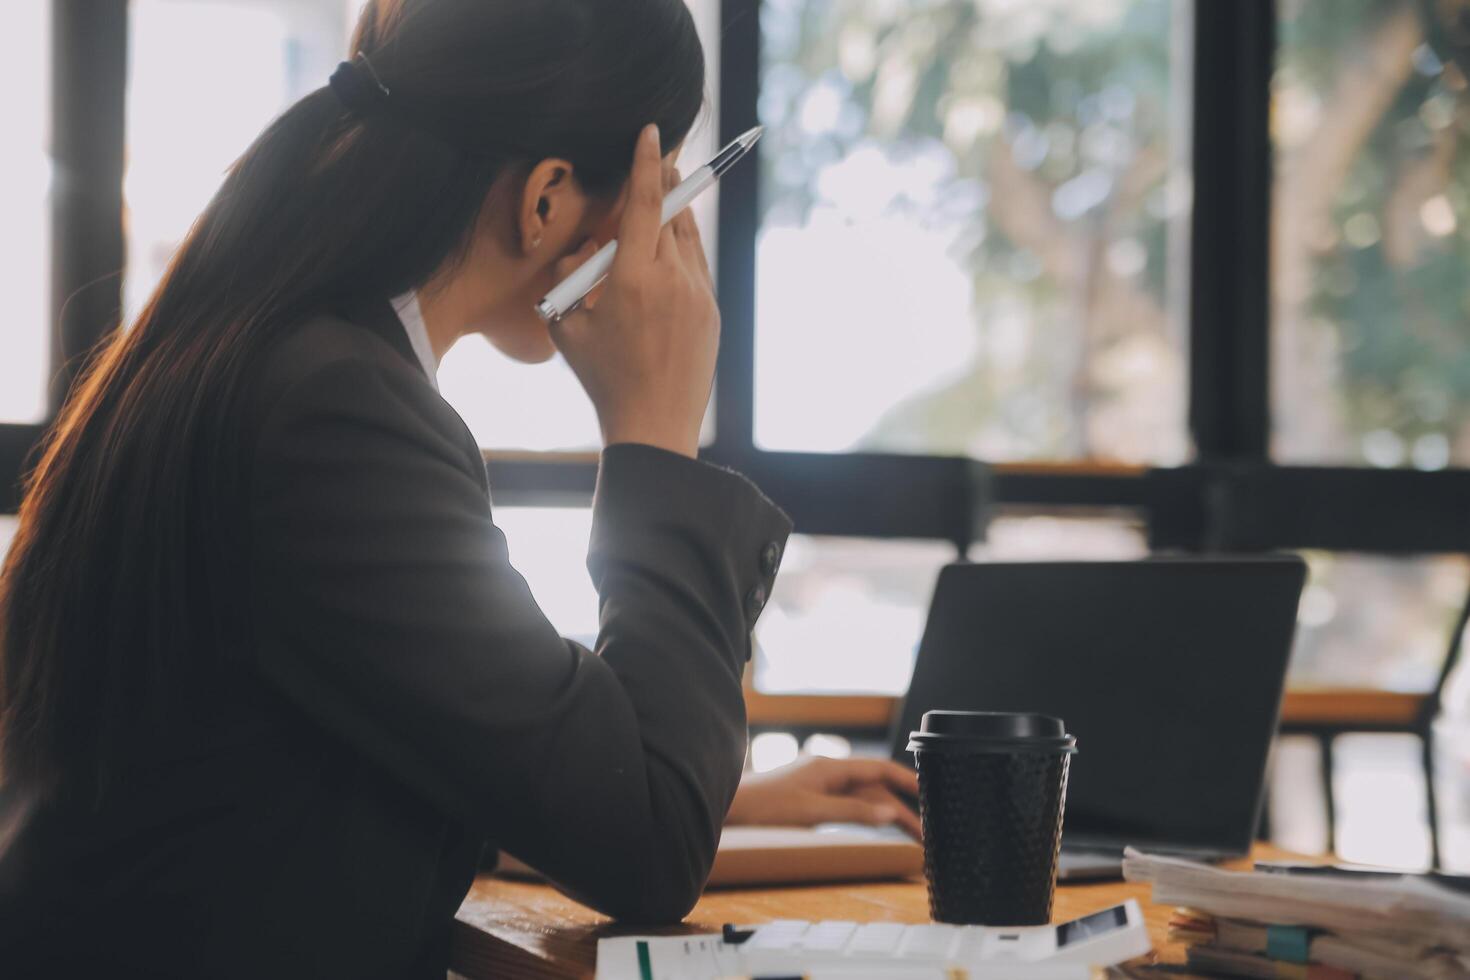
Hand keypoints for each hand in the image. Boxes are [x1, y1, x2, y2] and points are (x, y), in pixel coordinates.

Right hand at [548, 124, 717, 458]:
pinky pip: (697, 267)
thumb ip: (567, 280)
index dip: (648, 164)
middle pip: (671, 213)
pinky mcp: (711, 312)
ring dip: (673, 217)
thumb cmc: (603, 379)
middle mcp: (672, 281)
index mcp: (633, 280)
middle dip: (664, 183)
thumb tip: (580, 251)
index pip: (645, 204)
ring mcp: (698, 296)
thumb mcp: (568, 327)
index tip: (653, 132)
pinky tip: (668, 255)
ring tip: (659, 206)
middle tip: (658, 158)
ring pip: (687, 239)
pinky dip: (682, 252)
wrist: (654, 425)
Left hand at [725, 756, 921, 839]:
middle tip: (925, 830)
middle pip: (874, 786)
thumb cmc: (764, 807)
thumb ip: (852, 811)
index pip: (878, 768)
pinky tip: (877, 824)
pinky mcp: (811, 797)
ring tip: (910, 834)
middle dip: (900, 805)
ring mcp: (819, 783)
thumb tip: (888, 812)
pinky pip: (848, 803)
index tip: (930, 790)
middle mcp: (828, 771)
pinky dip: (866, 814)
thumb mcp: (812, 811)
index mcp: (830, 766)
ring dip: (886, 812)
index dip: (906, 779)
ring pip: (862, 796)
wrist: (729, 809)